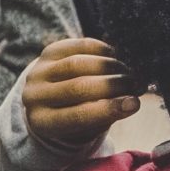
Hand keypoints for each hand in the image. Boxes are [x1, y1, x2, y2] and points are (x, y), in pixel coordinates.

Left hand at [23, 37, 140, 147]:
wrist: (48, 97)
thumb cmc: (75, 115)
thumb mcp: (86, 125)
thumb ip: (106, 115)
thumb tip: (132, 102)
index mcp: (42, 122)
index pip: (77, 116)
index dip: (109, 109)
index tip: (135, 104)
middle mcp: (34, 96)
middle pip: (78, 88)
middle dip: (112, 85)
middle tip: (135, 84)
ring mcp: (38, 71)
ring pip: (77, 64)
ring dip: (109, 67)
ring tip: (127, 72)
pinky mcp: (47, 52)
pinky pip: (76, 46)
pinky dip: (100, 50)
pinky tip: (114, 56)